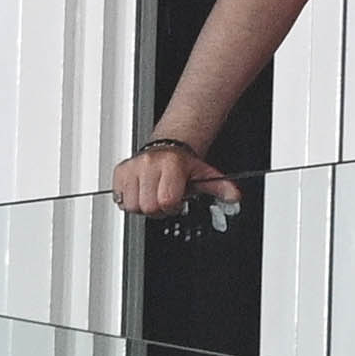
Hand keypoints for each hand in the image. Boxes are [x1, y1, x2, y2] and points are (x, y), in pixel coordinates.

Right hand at [111, 140, 238, 218]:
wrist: (169, 147)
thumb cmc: (185, 164)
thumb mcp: (205, 174)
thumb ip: (221, 187)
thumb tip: (235, 197)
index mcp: (170, 164)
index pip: (165, 200)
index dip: (172, 205)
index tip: (177, 200)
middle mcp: (148, 164)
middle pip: (147, 206)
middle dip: (158, 209)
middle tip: (165, 199)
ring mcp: (132, 167)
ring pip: (131, 205)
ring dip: (142, 206)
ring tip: (153, 195)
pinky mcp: (120, 171)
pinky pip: (119, 198)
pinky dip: (129, 200)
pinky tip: (142, 192)